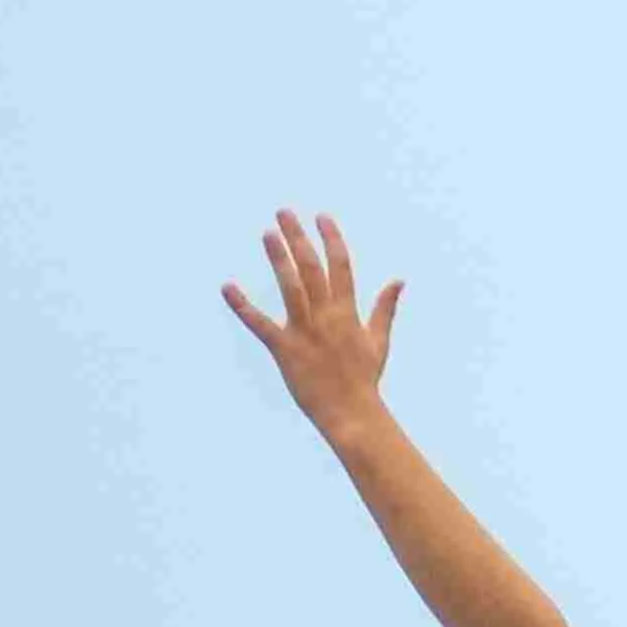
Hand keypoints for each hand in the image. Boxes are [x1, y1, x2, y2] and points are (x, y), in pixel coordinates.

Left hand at [221, 212, 401, 435]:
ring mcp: (305, 332)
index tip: (321, 217)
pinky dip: (243, 306)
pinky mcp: (285, 350)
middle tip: (283, 212)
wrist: (352, 413)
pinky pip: (261, 325)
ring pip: (291, 288)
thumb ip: (385, 308)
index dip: (331, 239)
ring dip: (278, 258)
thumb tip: (398, 280)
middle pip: (312, 268)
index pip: (340, 266)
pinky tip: (227, 287)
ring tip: (267, 234)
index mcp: (348, 313)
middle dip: (298, 238)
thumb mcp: (379, 341)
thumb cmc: (364, 379)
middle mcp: (327, 317)